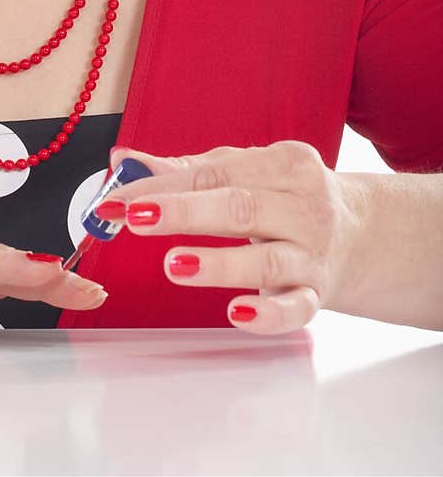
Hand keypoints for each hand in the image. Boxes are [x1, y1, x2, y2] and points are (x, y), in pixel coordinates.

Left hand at [103, 141, 360, 333]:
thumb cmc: (285, 197)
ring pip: (266, 259)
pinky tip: (235, 314)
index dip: (160, 186)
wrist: (360, 234)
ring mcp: (313, 253)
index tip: (116, 200)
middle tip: (136, 219)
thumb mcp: (245, 172)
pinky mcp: (318, 295)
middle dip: (184, 212)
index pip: (213, 174)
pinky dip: (268, 315)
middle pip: (240, 207)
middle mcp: (303, 205)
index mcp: (284, 163)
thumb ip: (185, 169)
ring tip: (174, 265)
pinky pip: (296, 309)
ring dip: (220, 263)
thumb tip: (123, 162)